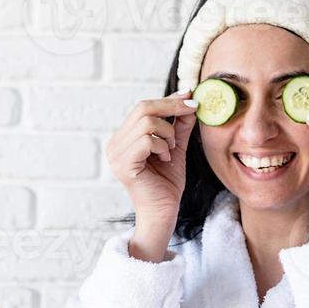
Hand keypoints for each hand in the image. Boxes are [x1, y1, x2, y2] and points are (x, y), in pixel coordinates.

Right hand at [106, 91, 199, 255]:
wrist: (163, 212)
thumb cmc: (166, 183)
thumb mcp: (176, 147)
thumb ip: (179, 125)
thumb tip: (188, 99)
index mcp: (123, 138)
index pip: (143, 107)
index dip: (168, 99)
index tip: (190, 95)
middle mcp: (115, 144)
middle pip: (142, 108)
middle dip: (172, 107)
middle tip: (193, 110)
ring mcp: (116, 155)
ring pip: (146, 122)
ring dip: (168, 133)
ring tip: (172, 150)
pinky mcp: (123, 165)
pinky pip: (147, 140)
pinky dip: (163, 146)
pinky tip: (166, 159)